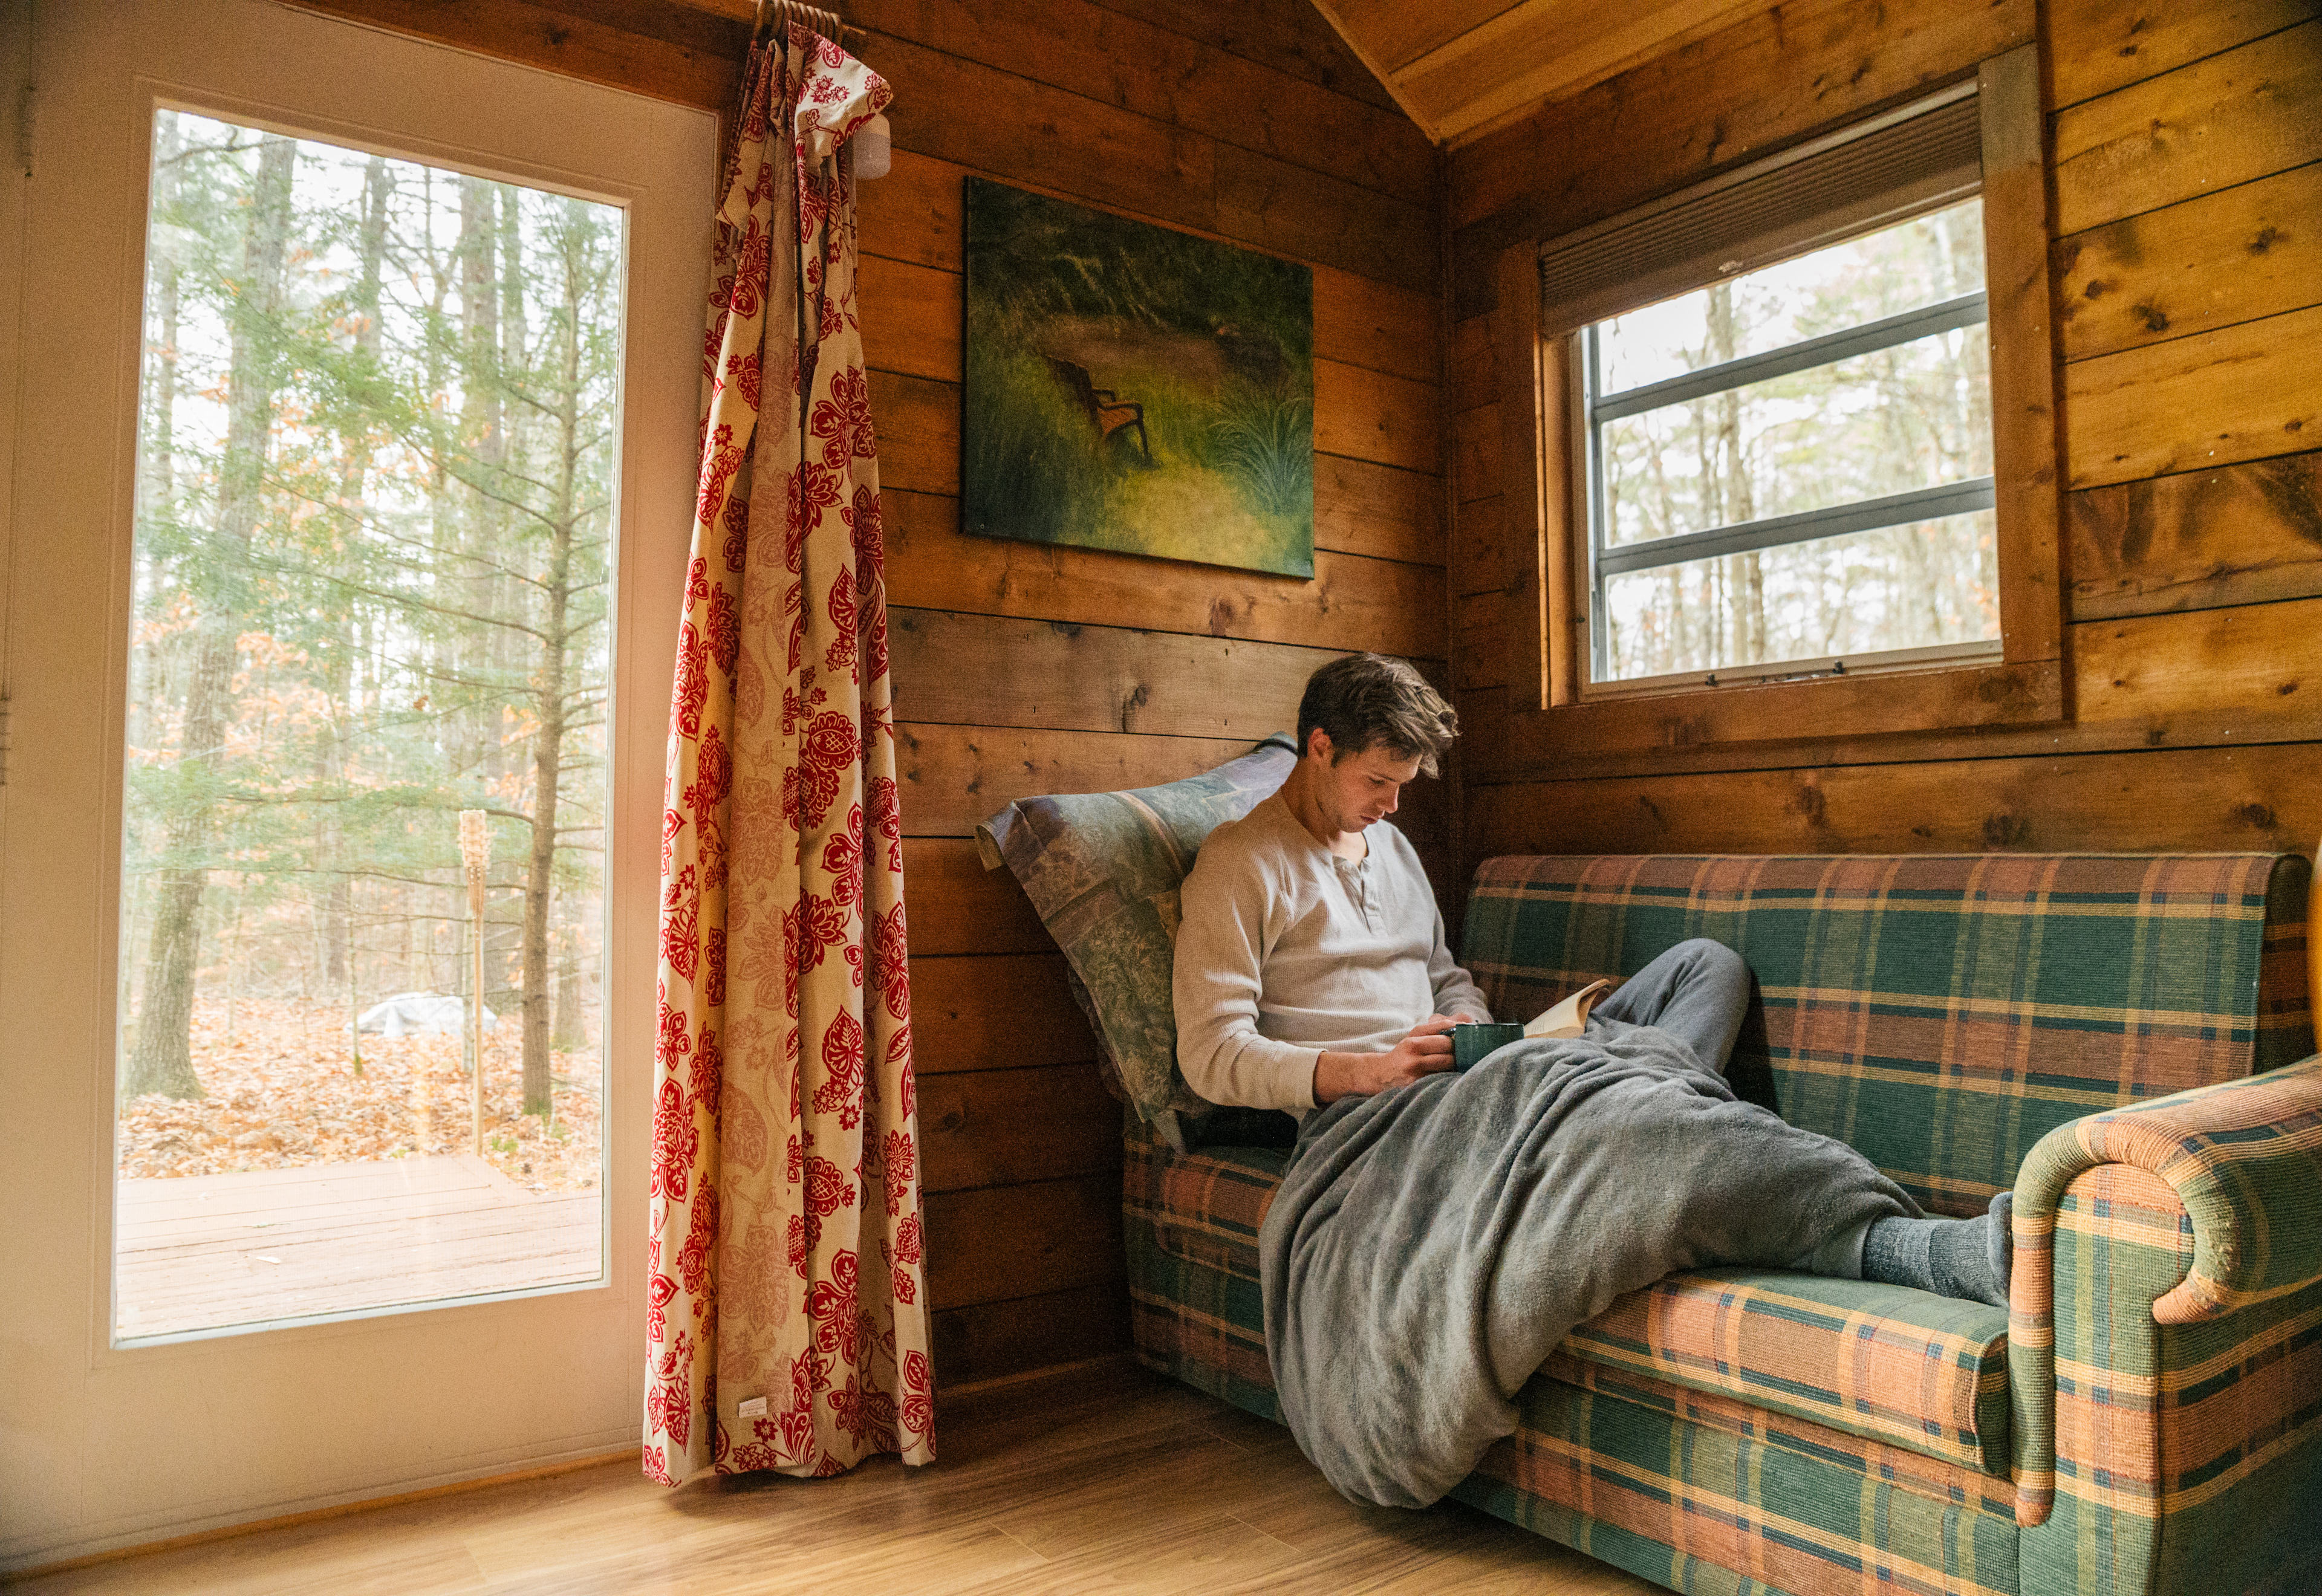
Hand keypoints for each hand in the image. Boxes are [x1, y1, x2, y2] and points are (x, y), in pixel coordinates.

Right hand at [1314, 1015, 1458, 1102]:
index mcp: (1415, 1035)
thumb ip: (1438, 1028)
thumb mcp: (1415, 1036)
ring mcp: (1414, 1067)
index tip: (1468, 1035)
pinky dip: (1449, 1076)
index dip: (1459, 1031)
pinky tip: (1451, 1076)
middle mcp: (1413, 1048)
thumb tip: (1466, 1020)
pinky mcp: (1416, 1083)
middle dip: (1459, 1049)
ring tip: (1459, 1064)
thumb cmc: (1404, 1054)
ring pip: (1447, 1062)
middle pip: (1448, 1045)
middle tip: (1466, 1052)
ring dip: (1456, 1064)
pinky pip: (1440, 1078)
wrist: (1380, 1074)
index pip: (1444, 1027)